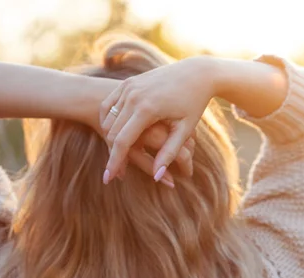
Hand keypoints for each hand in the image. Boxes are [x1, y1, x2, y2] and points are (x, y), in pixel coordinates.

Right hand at [99, 56, 214, 183]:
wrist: (196, 72)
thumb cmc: (193, 103)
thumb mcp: (184, 129)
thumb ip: (169, 153)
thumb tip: (157, 177)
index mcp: (147, 108)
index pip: (122, 141)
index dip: (114, 162)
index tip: (107, 179)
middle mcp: (133, 96)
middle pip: (113, 132)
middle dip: (111, 153)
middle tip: (112, 172)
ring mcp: (128, 87)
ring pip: (109, 120)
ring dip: (110, 138)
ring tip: (115, 154)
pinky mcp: (127, 83)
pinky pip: (109, 106)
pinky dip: (108, 121)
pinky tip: (113, 134)